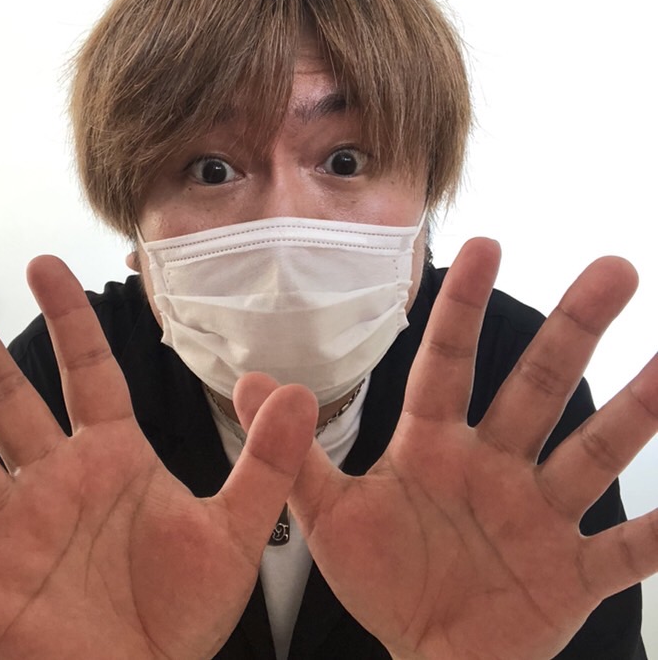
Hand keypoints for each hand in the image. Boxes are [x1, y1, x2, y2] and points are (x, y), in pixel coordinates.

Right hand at [0, 256, 317, 659]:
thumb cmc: (186, 614)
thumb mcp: (235, 531)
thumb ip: (268, 461)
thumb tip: (299, 390)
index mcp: (112, 457)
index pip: (87, 371)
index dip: (69, 318)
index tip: (44, 265)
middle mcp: (54, 480)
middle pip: (6, 395)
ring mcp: (12, 531)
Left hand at [255, 238, 657, 659]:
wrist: (429, 659)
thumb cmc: (385, 579)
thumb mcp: (331, 518)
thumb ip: (295, 454)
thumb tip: (246, 382)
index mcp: (434, 446)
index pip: (448, 364)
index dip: (464, 308)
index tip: (488, 245)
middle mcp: (494, 466)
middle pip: (536, 388)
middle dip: (573, 329)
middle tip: (615, 268)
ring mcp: (537, 517)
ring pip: (591, 454)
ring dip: (634, 412)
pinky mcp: (570, 574)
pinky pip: (624, 551)